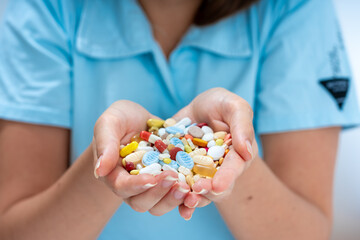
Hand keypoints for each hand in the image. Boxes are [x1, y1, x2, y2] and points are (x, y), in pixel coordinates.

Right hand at [92, 100, 189, 216]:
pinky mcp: (168, 183)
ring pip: (159, 206)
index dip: (137, 185)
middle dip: (158, 194)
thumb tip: (99, 171)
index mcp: (114, 174)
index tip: (152, 178)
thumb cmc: (120, 119)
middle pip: (141, 203)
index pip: (122, 187)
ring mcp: (151, 187)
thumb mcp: (110, 123)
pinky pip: (176, 197)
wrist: (139, 120)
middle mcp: (132, 186)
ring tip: (187, 187)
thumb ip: (104, 143)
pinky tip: (196, 191)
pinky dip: (186, 199)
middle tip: (174, 179)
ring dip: (172, 200)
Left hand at [172, 88, 257, 218]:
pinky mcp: (183, 171)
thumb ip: (242, 125)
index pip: (233, 168)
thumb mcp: (234, 106)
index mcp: (237, 155)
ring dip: (192, 199)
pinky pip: (181, 187)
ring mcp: (200, 172)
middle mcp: (220, 168)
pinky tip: (172, 203)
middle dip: (207, 191)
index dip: (226, 178)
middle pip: (216, 186)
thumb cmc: (221, 104)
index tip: (217, 186)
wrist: (198, 108)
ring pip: (199, 192)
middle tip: (197, 191)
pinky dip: (176, 197)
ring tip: (185, 202)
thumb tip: (248, 152)